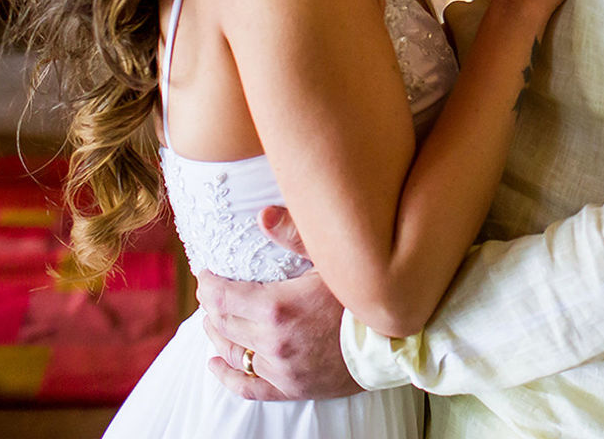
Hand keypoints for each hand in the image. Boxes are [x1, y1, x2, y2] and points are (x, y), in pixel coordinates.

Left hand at [198, 207, 360, 400]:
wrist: (397, 341)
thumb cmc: (364, 296)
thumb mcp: (332, 259)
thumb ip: (295, 235)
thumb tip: (263, 215)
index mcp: (277, 307)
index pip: (222, 297)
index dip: (208, 284)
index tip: (206, 273)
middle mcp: (273, 341)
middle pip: (223, 323)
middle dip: (211, 305)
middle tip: (211, 291)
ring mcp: (282, 368)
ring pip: (233, 353)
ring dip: (216, 334)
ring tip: (213, 320)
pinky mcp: (292, 388)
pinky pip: (248, 388)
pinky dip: (228, 376)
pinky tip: (216, 364)